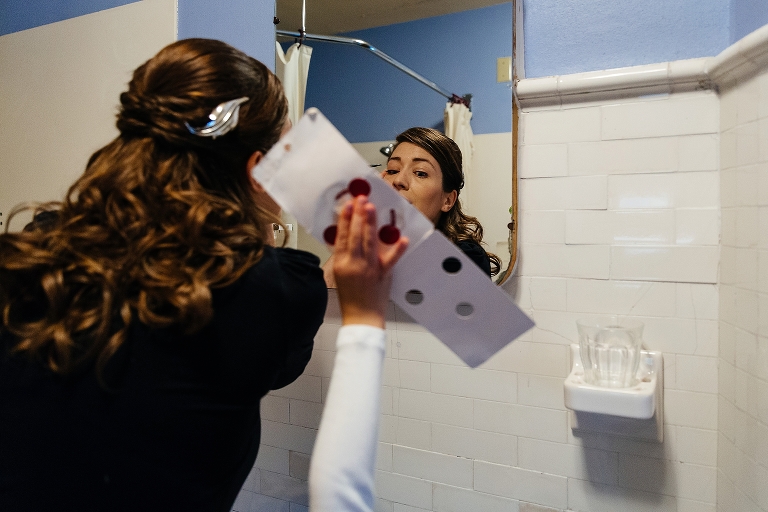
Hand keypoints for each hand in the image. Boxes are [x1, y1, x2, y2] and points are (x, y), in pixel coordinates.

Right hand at [333, 196, 407, 327]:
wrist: (361, 318)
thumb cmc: (350, 298)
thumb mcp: (339, 274)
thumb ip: (344, 256)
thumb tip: (348, 237)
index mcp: (342, 263)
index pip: (342, 236)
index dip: (344, 219)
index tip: (347, 205)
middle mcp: (355, 263)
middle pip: (356, 234)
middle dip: (358, 214)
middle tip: (361, 198)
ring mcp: (370, 268)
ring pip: (370, 241)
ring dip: (371, 222)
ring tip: (371, 207)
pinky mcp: (384, 274)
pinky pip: (391, 259)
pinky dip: (398, 249)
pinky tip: (402, 238)